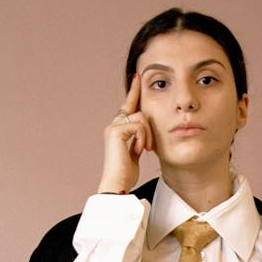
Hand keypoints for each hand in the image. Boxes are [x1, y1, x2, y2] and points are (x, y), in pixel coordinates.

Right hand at [99, 72, 153, 193]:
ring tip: (142, 151)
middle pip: (138, 110)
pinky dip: (143, 138)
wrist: (117, 184)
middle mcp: (114, 125)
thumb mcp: (135, 152)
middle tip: (146, 147)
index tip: (138, 76)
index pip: (129, 106)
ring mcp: (114, 126)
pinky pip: (139, 125)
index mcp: (118, 129)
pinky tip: (138, 150)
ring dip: (147, 136)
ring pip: (142, 117)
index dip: (134, 91)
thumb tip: (147, 135)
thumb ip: (138, 139)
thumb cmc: (126, 173)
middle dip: (148, 128)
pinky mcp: (116, 130)